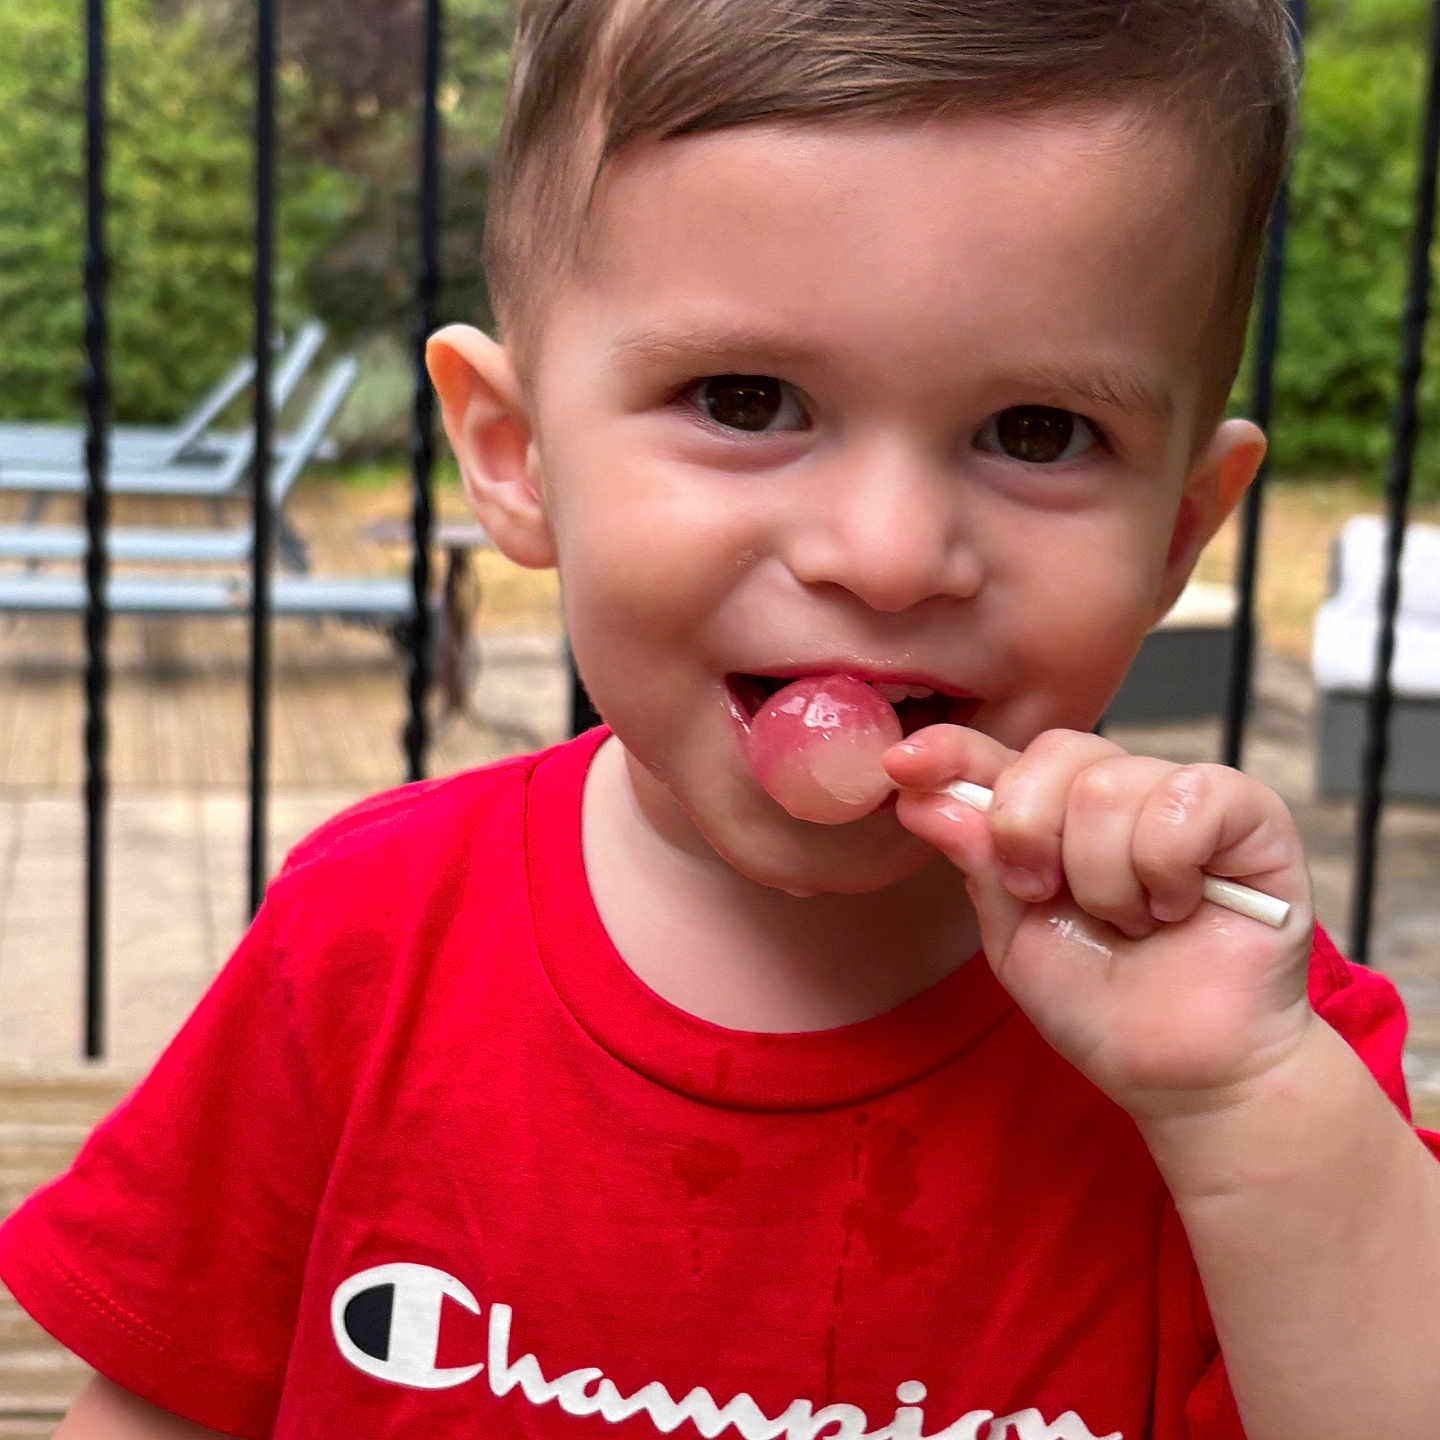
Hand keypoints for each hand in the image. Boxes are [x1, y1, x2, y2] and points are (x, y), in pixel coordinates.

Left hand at [885, 726, 1316, 1122]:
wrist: (1183, 1074)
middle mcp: (1120, 792)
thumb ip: (978, 859)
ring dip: (1104, 876)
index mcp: (1058, 815)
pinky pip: (1187, 797)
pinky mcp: (1251, 814)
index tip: (903, 763)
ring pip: (1111, 783)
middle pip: (1055, 752)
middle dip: (1030, 832)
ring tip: (1132, 923)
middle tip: (1050, 897)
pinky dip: (1167, 866)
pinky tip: (1180, 906)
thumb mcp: (1018, 934)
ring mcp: (1185, 797)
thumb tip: (917, 794)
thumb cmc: (1105, 1008)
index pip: (1000, 756)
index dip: (951, 750)